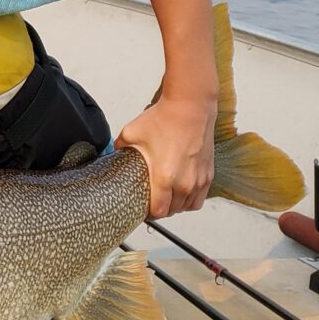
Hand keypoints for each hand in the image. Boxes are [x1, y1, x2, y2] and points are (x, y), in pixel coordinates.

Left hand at [116, 95, 215, 218]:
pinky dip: (189, 200)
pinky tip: (180, 193)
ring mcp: (198, 180)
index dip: (148, 213)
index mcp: (165, 177)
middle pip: (171, 211)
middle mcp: (185, 182)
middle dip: (159, 209)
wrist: (190, 107)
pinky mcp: (208, 174)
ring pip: (186, 207)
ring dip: (175, 206)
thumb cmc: (164, 119)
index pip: (158, 211)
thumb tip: (110, 157)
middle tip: (150, 201)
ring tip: (165, 198)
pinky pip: (199, 199)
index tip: (141, 208)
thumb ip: (118, 149)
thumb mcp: (131, 134)